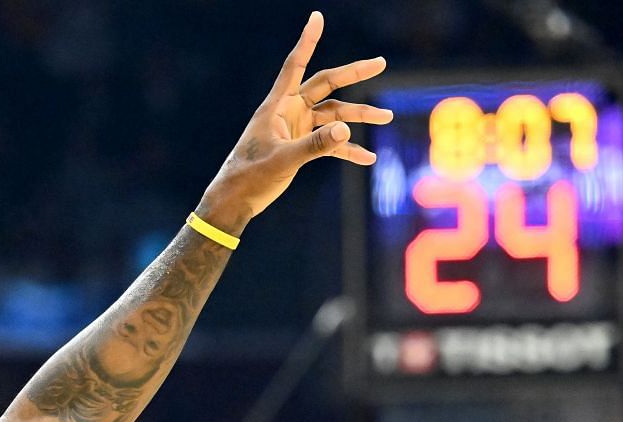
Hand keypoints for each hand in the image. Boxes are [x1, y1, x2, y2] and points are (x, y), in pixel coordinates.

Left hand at [196, 11, 389, 234]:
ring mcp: (297, 128)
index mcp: (278, 106)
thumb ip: (314, 145)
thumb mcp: (283, 160)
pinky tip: (367, 158)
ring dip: (358, 117)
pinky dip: (347, 149)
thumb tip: (346, 128)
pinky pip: (330, 143)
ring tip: (387, 117)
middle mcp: (289, 112)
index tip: (317, 17)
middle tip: (380, 63)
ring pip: (334, 115)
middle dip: (353, 75)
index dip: (307, 41)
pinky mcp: (301, 147)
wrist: (235, 201)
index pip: (295, 66)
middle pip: (326, 85)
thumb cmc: (250, 177)